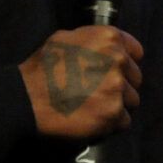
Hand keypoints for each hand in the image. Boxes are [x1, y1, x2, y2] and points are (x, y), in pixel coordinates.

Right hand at [19, 25, 142, 139]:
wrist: (27, 99)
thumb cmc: (41, 69)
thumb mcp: (65, 38)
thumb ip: (92, 41)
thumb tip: (107, 48)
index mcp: (109, 38)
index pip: (136, 52)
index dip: (126, 64)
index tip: (117, 72)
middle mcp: (118, 60)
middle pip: (135, 78)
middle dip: (121, 86)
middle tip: (99, 92)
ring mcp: (117, 87)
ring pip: (131, 100)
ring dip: (116, 105)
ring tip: (94, 107)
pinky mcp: (113, 112)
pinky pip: (124, 121)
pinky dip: (111, 123)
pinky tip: (93, 119)